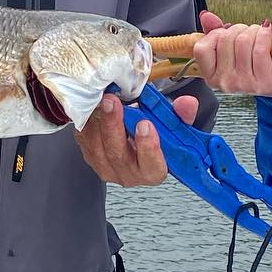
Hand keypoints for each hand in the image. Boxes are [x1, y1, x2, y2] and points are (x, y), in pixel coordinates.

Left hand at [75, 91, 201, 185]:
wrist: (134, 140)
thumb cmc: (155, 136)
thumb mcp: (172, 126)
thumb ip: (181, 115)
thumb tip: (187, 103)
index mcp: (153, 171)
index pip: (152, 166)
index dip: (148, 147)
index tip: (145, 124)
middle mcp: (128, 174)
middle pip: (118, 155)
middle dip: (114, 126)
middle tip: (113, 102)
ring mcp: (106, 168)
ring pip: (97, 146)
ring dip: (97, 120)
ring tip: (101, 98)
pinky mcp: (89, 156)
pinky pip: (84, 139)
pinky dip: (87, 120)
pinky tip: (93, 104)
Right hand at [190, 12, 271, 97]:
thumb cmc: (253, 63)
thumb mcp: (230, 49)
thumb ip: (214, 32)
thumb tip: (205, 15)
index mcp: (212, 76)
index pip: (202, 49)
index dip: (215, 34)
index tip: (226, 33)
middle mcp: (225, 83)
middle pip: (225, 40)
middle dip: (239, 29)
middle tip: (248, 33)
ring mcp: (244, 84)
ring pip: (243, 41)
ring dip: (253, 30)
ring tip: (259, 34)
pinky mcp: (264, 82)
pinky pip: (260, 50)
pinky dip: (264, 35)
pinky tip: (267, 32)